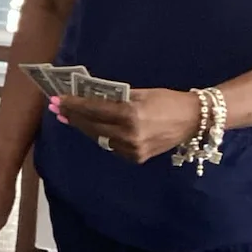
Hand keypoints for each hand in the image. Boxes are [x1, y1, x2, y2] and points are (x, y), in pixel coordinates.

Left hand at [52, 89, 200, 163]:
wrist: (194, 121)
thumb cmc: (167, 100)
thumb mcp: (140, 93)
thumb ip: (114, 97)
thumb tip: (89, 95)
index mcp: (130, 115)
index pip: (93, 109)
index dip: (74, 104)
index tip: (58, 99)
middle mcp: (129, 135)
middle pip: (92, 126)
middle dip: (73, 116)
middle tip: (58, 108)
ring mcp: (133, 149)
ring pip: (99, 138)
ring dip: (84, 127)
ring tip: (69, 117)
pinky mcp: (136, 158)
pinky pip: (111, 146)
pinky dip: (100, 135)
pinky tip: (91, 127)